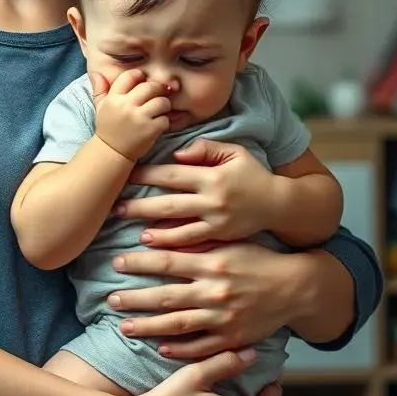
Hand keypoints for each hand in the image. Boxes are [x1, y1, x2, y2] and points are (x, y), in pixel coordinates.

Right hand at [91, 69, 169, 161]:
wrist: (111, 152)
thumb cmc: (108, 127)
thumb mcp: (100, 107)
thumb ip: (99, 88)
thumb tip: (96, 72)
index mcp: (114, 98)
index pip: (130, 76)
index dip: (139, 76)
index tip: (143, 82)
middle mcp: (126, 106)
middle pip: (150, 87)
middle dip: (157, 89)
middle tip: (158, 94)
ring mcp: (139, 118)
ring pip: (161, 102)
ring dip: (164, 105)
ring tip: (160, 109)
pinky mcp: (150, 130)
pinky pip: (165, 119)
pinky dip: (165, 121)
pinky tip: (158, 124)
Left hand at [107, 243, 310, 358]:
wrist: (295, 286)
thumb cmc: (258, 258)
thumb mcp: (229, 242)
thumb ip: (197, 240)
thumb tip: (161, 234)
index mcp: (213, 263)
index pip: (168, 262)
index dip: (140, 262)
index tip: (117, 262)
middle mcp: (215, 291)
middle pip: (165, 296)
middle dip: (135, 298)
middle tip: (111, 299)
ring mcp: (223, 318)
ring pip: (177, 325)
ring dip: (147, 327)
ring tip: (123, 327)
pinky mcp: (232, 339)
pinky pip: (201, 347)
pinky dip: (179, 349)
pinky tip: (159, 348)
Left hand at [118, 138, 275, 247]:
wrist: (279, 205)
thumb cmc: (253, 174)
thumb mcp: (235, 152)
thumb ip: (206, 148)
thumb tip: (178, 155)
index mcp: (212, 176)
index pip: (173, 174)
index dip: (147, 173)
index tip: (126, 173)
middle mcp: (212, 200)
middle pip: (170, 203)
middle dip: (141, 205)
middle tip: (116, 207)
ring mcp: (217, 222)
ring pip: (179, 228)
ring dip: (154, 231)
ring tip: (132, 232)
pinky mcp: (221, 238)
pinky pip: (194, 243)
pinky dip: (174, 245)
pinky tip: (157, 246)